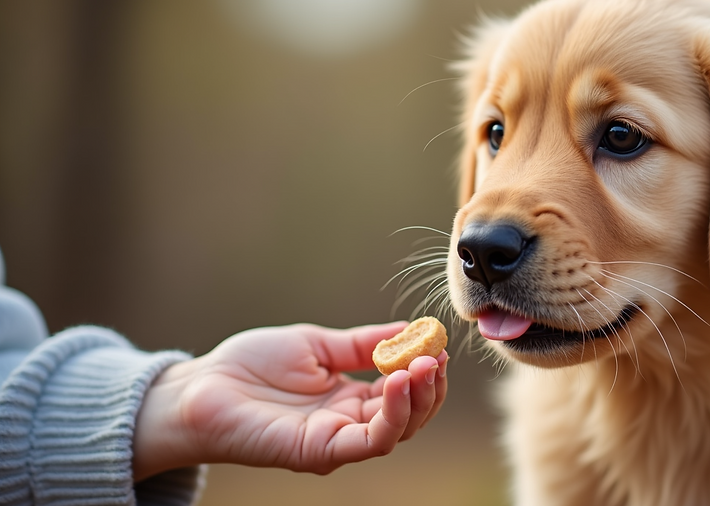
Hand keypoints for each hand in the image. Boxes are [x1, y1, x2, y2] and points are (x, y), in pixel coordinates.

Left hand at [132, 322, 447, 479]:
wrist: (201, 387)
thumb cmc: (251, 367)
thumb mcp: (317, 345)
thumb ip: (361, 344)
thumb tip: (409, 329)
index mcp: (350, 398)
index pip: (403, 392)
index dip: (424, 371)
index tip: (436, 344)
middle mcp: (348, 424)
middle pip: (408, 416)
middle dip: (429, 387)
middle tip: (436, 356)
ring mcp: (335, 441)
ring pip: (395, 432)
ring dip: (417, 400)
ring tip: (423, 366)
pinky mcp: (319, 452)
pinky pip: (368, 442)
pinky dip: (392, 414)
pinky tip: (398, 380)